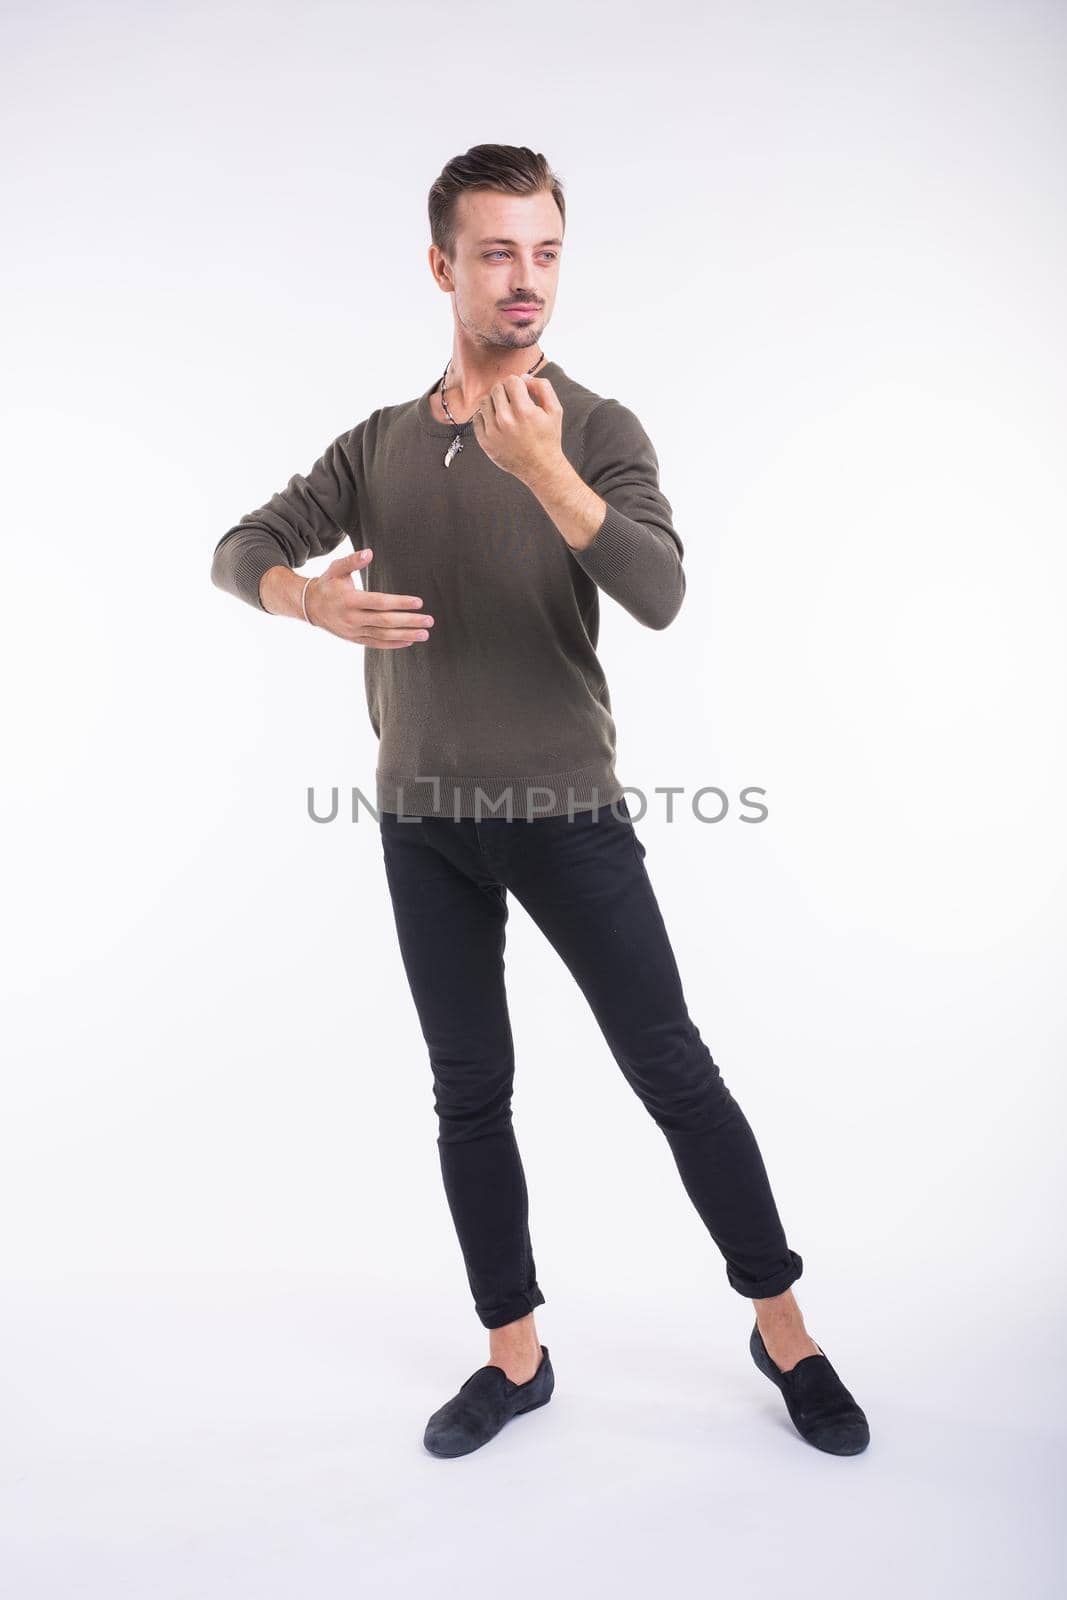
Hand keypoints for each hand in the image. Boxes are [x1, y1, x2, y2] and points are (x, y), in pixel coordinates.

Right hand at [305, 550, 434, 647]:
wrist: (309, 606)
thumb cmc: (327, 584)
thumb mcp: (336, 569)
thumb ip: (352, 560)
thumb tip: (369, 552)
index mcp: (349, 600)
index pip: (379, 602)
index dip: (400, 603)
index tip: (419, 602)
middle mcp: (352, 618)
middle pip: (385, 621)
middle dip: (409, 621)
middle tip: (429, 621)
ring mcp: (353, 631)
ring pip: (383, 636)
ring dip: (406, 635)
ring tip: (425, 634)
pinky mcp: (354, 639)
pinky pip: (376, 644)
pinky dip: (393, 644)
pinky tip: (409, 641)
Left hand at [472, 373, 564, 485]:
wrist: (541, 468)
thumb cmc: (548, 438)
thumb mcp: (555, 410)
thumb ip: (542, 387)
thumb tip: (524, 377)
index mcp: (524, 411)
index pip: (511, 381)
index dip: (518, 384)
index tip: (522, 393)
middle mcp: (506, 420)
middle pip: (497, 388)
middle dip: (506, 391)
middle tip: (514, 402)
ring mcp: (493, 431)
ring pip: (485, 401)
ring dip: (494, 402)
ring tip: (505, 411)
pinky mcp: (485, 441)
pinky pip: (477, 417)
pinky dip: (485, 416)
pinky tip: (497, 422)